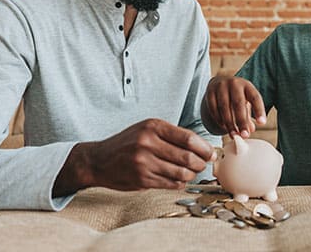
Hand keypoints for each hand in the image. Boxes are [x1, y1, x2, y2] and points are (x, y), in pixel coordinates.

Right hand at [53, 119, 215, 195]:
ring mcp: (144, 162)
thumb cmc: (129, 143)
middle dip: (201, 163)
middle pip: (187, 157)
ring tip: (191, 172)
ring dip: (191, 174)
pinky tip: (179, 179)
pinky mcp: (141, 179)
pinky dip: (180, 182)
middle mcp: (148, 143)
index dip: (204, 148)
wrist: (99, 160)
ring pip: (181, 173)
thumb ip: (173, 135)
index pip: (188, 138)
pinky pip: (170, 183)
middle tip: (204, 164)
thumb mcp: (148, 129)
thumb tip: (203, 147)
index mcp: (153, 127)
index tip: (211, 153)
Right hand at [203, 75, 265, 137]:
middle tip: (244, 135)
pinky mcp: (210, 91)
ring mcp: (221, 86)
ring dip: (229, 123)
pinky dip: (218, 119)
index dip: (259, 110)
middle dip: (242, 121)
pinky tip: (223, 127)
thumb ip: (248, 115)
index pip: (255, 97)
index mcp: (247, 85)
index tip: (262, 123)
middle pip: (238, 103)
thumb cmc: (237, 95)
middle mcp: (234, 83)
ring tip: (233, 134)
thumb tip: (250, 130)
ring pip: (224, 107)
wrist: (220, 81)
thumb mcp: (246, 100)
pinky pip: (213, 108)